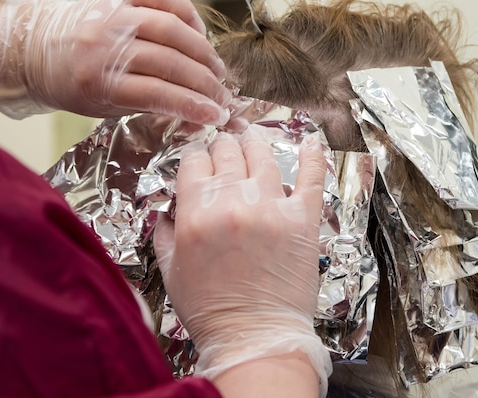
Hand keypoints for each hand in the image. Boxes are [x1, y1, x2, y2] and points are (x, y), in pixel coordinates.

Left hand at [0, 0, 231, 124]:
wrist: (40, 47)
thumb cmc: (76, 85)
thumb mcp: (106, 108)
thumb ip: (151, 108)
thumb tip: (199, 114)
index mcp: (97, 81)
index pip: (156, 94)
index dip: (192, 105)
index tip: (216, 114)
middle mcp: (104, 44)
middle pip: (169, 62)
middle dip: (204, 82)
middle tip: (222, 95)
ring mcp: (114, 14)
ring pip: (172, 29)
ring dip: (203, 52)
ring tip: (216, 69)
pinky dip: (188, 12)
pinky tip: (198, 34)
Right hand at [153, 128, 330, 394]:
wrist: (254, 337)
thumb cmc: (210, 309)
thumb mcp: (171, 270)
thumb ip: (165, 232)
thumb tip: (169, 207)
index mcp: (197, 212)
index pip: (194, 161)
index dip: (194, 158)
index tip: (199, 162)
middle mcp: (234, 202)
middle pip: (227, 151)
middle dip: (222, 147)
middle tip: (224, 150)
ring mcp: (273, 207)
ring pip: (263, 155)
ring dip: (254, 144)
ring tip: (252, 139)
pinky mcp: (303, 219)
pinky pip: (311, 177)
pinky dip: (312, 156)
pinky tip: (310, 142)